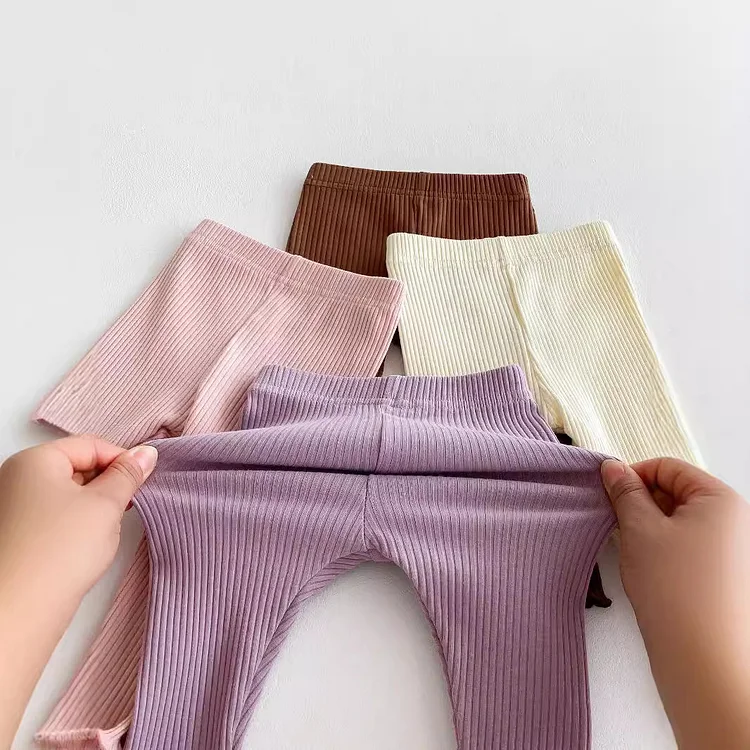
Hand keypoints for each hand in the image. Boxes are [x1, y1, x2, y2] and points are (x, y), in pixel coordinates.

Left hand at [0, 436, 156, 747]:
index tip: (143, 479)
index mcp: (33, 460)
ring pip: (66, 495)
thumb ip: (128, 474)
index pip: (89, 445)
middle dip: (106, 485)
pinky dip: (74, 527)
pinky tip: (84, 548)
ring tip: (103, 532)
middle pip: (76, 467)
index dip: (122, 459)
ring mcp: (10, 509)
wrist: (19, 610)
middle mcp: (15, 478)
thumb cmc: (60, 551)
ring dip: (92, 508)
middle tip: (126, 506)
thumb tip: (145, 454)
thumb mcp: (106, 505)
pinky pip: (53, 518)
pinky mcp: (14, 537)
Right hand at [601, 458, 749, 749]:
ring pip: (679, 521)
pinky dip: (662, 549)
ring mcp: (731, 549)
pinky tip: (647, 569)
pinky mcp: (723, 576)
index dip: (633, 475)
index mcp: (720, 499)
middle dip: (641, 503)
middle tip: (615, 522)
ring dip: (649, 528)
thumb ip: (624, 492)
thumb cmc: (675, 589)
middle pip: (676, 492)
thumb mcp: (639, 529)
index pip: (669, 467)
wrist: (703, 659)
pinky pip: (687, 546)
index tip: (608, 492)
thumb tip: (613, 468)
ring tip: (632, 550)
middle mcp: (734, 520)